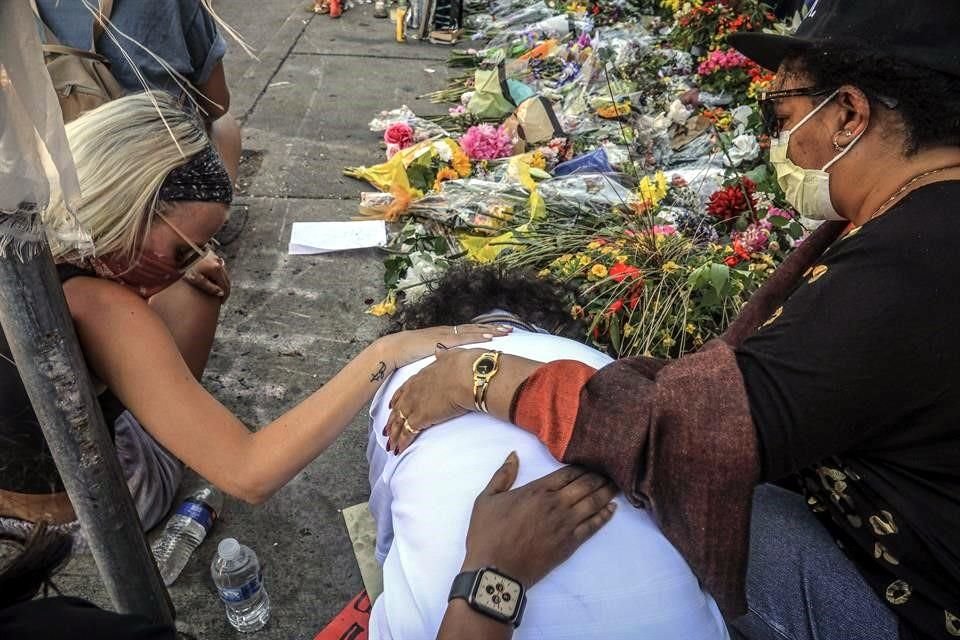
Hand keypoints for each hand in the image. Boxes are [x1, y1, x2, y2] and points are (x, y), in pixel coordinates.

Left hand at [184, 250, 229, 299]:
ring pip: (223, 273)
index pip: (225, 285)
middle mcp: (219, 263)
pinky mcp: (212, 255)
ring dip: (222, 282)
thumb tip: (220, 293)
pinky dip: (219, 275)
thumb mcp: (195, 278)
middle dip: (225, 290)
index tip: (221, 302)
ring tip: (219, 290)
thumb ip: (208, 287)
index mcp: (216, 269)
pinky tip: (215, 278)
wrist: (180, 249)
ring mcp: (216, 258)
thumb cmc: (186, 264)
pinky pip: (219, 267)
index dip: (224, 295)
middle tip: (222, 298)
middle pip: (226, 279)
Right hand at [377, 325, 509, 372]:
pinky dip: (478, 336)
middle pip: (475, 329)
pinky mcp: (443, 340)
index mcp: (445, 336)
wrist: (394, 350)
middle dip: (492, 329)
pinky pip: (464, 338)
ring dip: (489, 331)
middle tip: (510, 329)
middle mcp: (448, 332)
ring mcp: (446, 335)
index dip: (484, 331)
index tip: (500, 332)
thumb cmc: (409, 354)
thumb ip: (441, 359)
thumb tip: (451, 367)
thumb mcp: (430, 356)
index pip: (469, 332)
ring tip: (504, 332)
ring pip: (473, 331)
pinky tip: (489, 337)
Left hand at [384, 347, 482, 452]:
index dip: (397, 399)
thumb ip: (444, 355)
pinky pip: (407, 433)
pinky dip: (401, 442)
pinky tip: (398, 449)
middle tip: (386, 430)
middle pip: (398, 408)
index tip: (392, 406)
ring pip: (399, 422)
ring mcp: (416, 404)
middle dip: (392, 420)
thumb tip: (440, 350)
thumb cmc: (466, 365)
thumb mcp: (452, 354)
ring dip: (394, 434)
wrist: (469, 375)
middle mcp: (415, 390)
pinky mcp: (422, 417)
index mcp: (422, 375)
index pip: (405, 389)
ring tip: (390, 445)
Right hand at [460, 452, 617, 586]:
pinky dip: (604, 516)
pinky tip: (612, 508)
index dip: (583, 466)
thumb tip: (513, 455)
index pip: (568, 473)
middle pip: (585, 485)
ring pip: (592, 502)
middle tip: (613, 469)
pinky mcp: (570, 543)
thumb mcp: (487, 499)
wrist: (495, 570)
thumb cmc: (487, 534)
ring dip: (606, 492)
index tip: (594, 461)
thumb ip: (502, 475)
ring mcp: (565, 524)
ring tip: (617, 483)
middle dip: (600, 476)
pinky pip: (593, 525)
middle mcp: (555, 504)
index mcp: (536, 490)